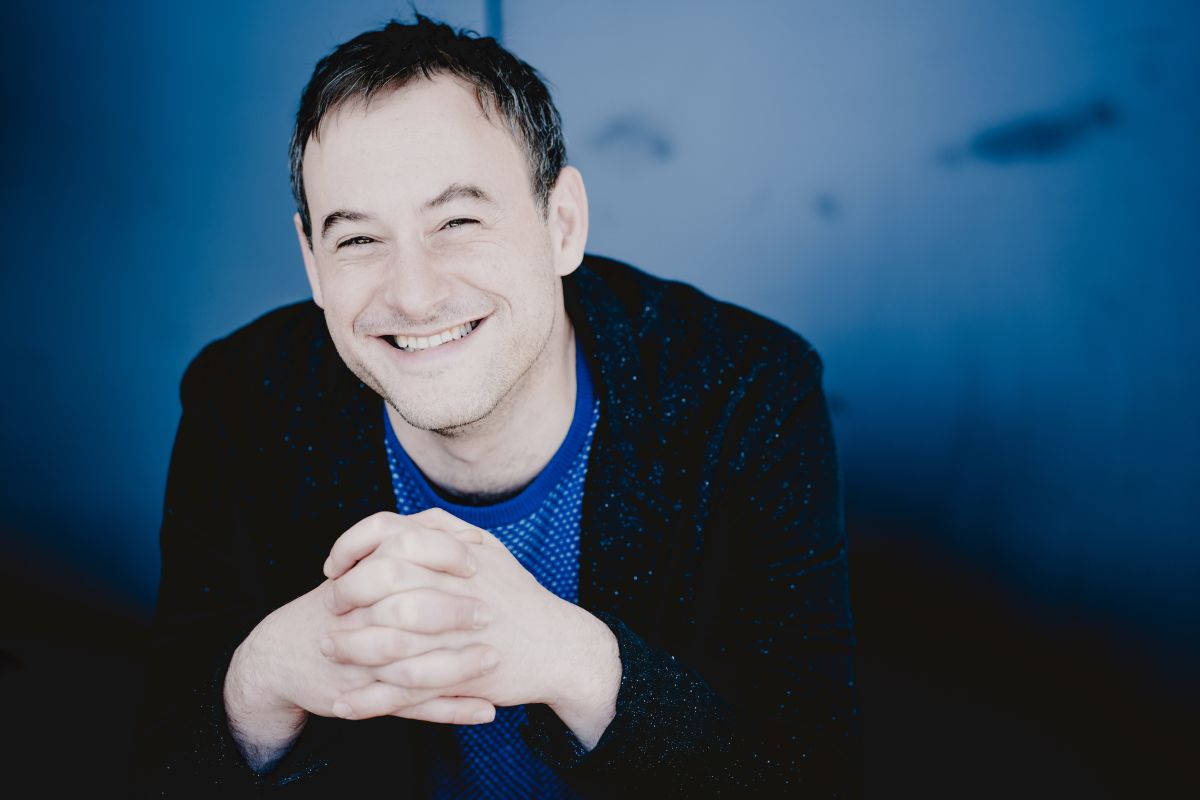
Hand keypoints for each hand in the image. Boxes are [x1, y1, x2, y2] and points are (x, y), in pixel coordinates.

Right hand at [223, 510, 498, 769]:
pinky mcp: (369, 700)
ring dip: (459, 667)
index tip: (476, 561)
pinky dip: (453, 711)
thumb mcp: (360, 567)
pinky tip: (487, 710)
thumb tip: (465, 533)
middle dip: (452, 611)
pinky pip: (416, 708)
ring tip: (494, 659)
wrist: (282, 655)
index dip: (443, 556)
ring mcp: (364, 664)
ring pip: (415, 667)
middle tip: (487, 613)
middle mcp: (360, 621)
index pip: (403, 556)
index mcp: (361, 582)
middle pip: (408, 610)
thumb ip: (404, 546)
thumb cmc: (336, 606)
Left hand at [323, 509, 620, 747]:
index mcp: (456, 555)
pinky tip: (345, 702)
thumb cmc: (520, 596)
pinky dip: (369, 699)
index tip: (335, 566)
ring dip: (350, 646)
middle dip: (346, 595)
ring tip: (328, 649)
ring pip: (385, 639)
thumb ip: (448, 531)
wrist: (560, 645)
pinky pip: (402, 691)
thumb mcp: (490, 550)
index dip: (352, 547)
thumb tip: (407, 522)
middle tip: (332, 608)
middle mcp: (453, 589)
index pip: (389, 534)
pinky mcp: (456, 676)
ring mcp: (454, 634)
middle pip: (380, 582)